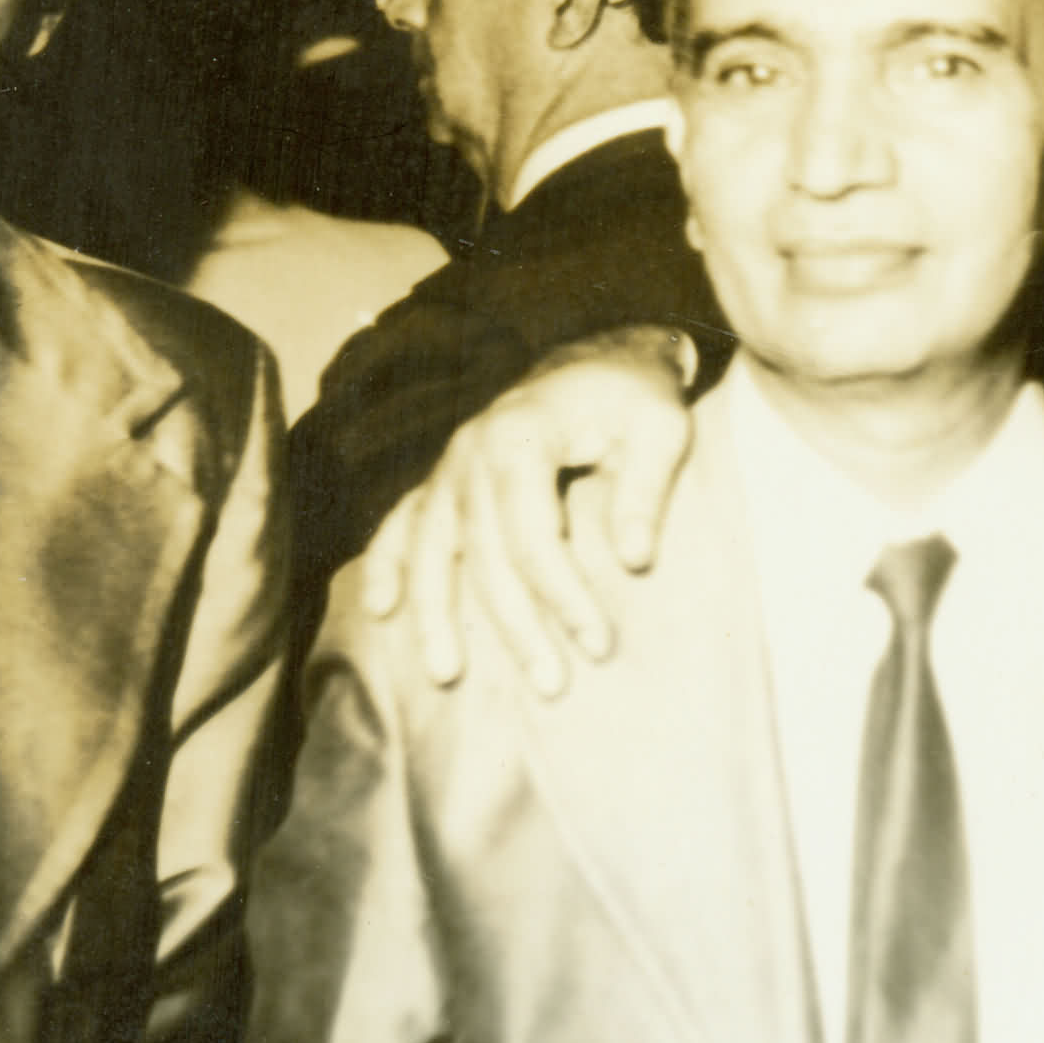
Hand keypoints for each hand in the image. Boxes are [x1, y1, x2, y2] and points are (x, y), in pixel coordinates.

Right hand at [360, 327, 698, 697]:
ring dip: (435, 616)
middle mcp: (469, 453)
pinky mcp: (442, 479)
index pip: (533, 536)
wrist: (599, 358)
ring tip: (447, 675)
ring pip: (430, 550)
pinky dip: (384, 566)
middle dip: (516, 626)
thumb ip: (645, 489)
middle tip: (552, 684)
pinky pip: (399, 525)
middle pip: (483, 556)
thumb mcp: (661, 428)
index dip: (563, 595)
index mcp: (520, 437)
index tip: (598, 644)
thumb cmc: (634, 398)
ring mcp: (447, 467)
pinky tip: (381, 611)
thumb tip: (633, 560)